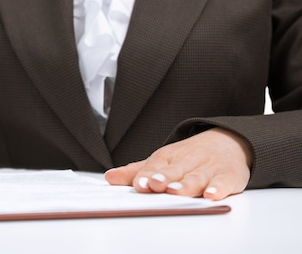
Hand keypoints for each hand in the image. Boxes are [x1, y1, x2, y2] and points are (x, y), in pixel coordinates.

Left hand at [104, 127, 251, 199]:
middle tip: (154, 185)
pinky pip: (223, 183)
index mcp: (167, 158)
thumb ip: (137, 171)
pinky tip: (212, 195)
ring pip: (195, 178)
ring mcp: (207, 169)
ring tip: (176, 192)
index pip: (154, 166)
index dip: (145, 176)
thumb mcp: (162, 160)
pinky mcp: (228, 176)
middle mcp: (186, 162)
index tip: (138, 185)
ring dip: (186, 185)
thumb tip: (110, 178)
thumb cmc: (188, 156)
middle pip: (174, 171)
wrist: (227, 141)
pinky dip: (219, 188)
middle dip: (163, 178)